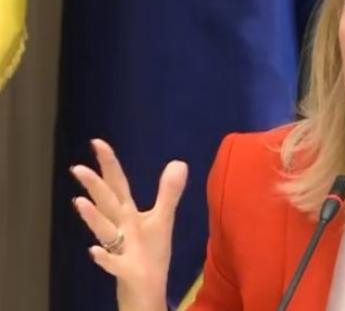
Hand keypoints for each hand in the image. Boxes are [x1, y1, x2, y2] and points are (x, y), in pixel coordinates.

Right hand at [70, 139, 187, 310]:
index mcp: (129, 215)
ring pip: (105, 231)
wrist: (145, 291)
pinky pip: (113, 264)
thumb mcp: (162, 220)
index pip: (118, 186)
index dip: (109, 164)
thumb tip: (179, 161)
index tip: (97, 142)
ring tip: (79, 202)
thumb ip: (168, 192)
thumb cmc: (149, 254)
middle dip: (95, 186)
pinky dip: (104, 259)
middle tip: (77, 167)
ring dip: (93, 218)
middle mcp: (122, 228)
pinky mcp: (127, 271)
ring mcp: (121, 249)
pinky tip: (94, 252)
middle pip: (108, 204)